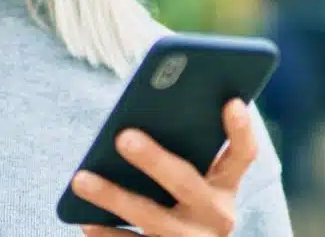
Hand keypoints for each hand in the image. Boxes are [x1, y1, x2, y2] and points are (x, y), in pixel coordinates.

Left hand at [72, 99, 257, 236]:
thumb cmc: (181, 202)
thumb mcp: (195, 182)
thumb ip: (180, 152)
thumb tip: (134, 121)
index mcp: (224, 186)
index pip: (243, 154)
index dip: (240, 130)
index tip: (231, 102)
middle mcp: (214, 215)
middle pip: (185, 182)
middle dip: (154, 159)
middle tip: (123, 137)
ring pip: (152, 217)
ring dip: (114, 197)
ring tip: (81, 179)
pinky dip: (108, 234)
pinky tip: (86, 219)